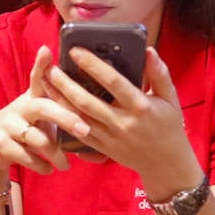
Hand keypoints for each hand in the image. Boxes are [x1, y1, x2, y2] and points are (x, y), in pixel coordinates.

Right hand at [0, 47, 74, 189]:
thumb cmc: (25, 129)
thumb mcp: (38, 117)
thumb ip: (60, 113)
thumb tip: (95, 120)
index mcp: (32, 98)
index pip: (38, 78)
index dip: (41, 64)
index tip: (47, 50)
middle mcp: (19, 108)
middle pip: (43, 107)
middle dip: (66, 118)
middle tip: (85, 130)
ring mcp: (7, 126)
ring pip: (37, 138)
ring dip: (56, 154)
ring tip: (66, 165)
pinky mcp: (0, 144)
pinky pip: (26, 156)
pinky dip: (41, 165)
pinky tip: (49, 169)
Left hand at [46, 46, 196, 182]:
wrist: (165, 164)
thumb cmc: (169, 126)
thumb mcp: (170, 99)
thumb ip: (160, 74)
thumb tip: (148, 50)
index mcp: (140, 107)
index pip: (113, 82)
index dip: (92, 66)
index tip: (75, 51)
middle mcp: (122, 123)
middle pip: (86, 101)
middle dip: (65, 83)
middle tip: (50, 67)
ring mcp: (109, 138)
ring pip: (77, 117)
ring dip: (58, 99)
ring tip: (44, 81)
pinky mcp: (101, 148)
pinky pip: (78, 132)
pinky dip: (63, 118)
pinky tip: (51, 104)